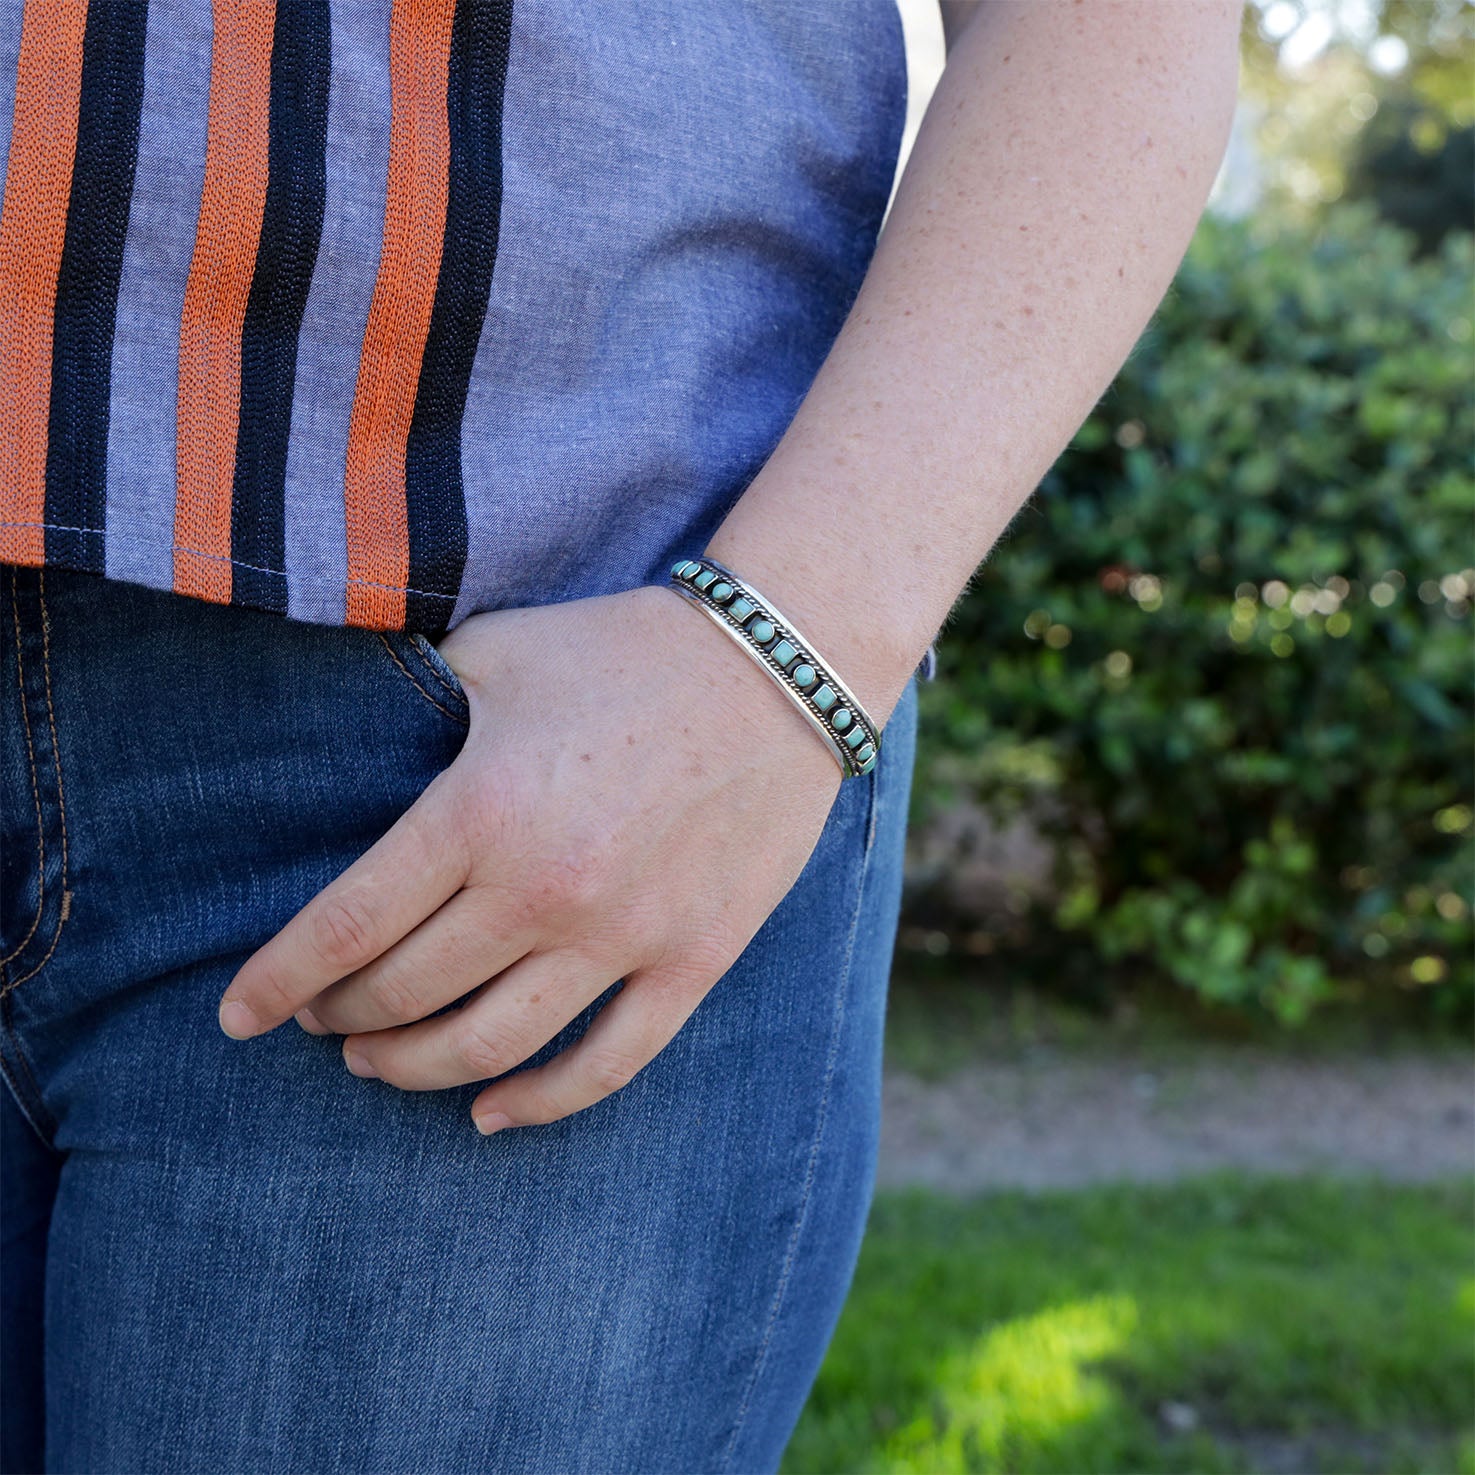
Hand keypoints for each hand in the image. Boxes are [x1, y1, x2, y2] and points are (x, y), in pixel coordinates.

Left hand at [216, 583, 841, 1133]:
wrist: (778, 666)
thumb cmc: (627, 650)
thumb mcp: (498, 653)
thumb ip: (415, 704)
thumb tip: (355, 751)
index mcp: (479, 810)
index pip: (345, 926)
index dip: (278, 981)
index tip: (238, 1015)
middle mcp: (542, 888)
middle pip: (405, 995)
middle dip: (340, 1019)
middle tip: (322, 1019)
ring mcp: (624, 935)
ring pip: (490, 1047)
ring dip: (415, 1068)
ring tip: (380, 1063)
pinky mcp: (692, 960)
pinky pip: (607, 1065)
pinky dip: (538, 1105)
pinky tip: (492, 1114)